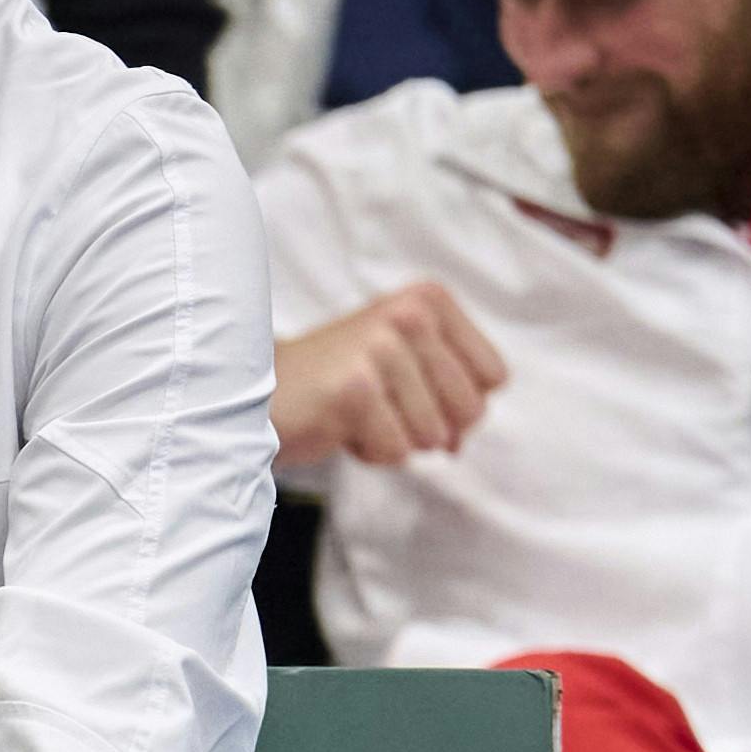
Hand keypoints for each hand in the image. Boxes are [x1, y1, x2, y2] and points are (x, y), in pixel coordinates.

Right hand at [272, 284, 510, 474]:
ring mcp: (381, 349)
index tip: (412, 390)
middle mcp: (410, 314)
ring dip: (394, 439)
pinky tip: (339, 424)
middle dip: (428, 425)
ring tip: (355, 412)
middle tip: (381, 405)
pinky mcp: (354, 389)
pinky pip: (396, 451)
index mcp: (429, 299)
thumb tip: (459, 444)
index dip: (456, 401)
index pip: (494, 377)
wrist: (257, 387)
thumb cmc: (338, 380)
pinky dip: (369, 452)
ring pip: (433, 435)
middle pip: (470, 409)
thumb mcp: (406, 366)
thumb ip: (450, 396)